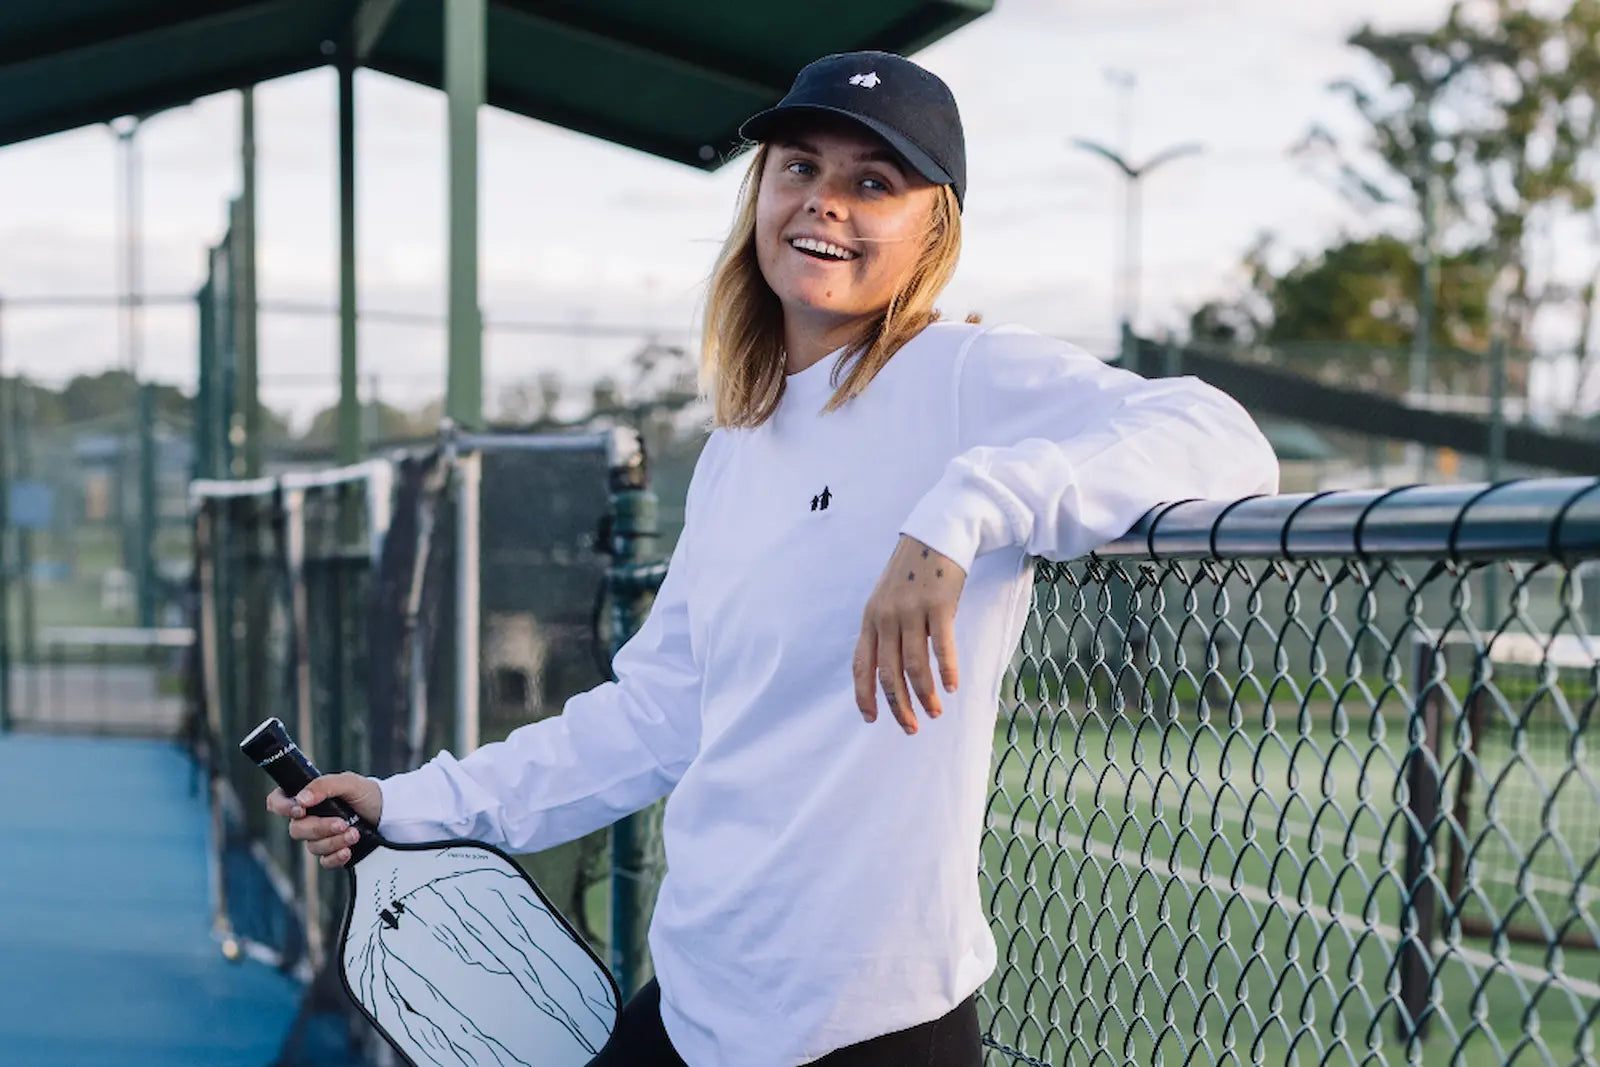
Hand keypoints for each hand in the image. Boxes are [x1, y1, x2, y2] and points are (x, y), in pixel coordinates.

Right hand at [265, 772, 383, 868]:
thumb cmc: (367, 794)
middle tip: (342, 822)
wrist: (389, 813)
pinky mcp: (332, 852)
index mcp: (308, 797)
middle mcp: (310, 817)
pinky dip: (336, 857)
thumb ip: (323, 785)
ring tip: (354, 833)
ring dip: (334, 841)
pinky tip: (348, 850)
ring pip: (312, 847)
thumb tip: (301, 799)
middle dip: (320, 827)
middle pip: (296, 830)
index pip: (278, 802)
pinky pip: (324, 862)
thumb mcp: (349, 782)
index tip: (301, 809)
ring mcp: (320, 836)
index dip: (282, 807)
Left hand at [853, 535, 965, 733]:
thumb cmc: (914, 571)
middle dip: (898, 705)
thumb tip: (892, 669)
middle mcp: (886, 617)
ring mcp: (911, 611)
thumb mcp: (888, 599)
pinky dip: (946, 671)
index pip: (861, 664)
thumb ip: (887, 630)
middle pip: (888, 672)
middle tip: (910, 727)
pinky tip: (952, 687)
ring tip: (935, 712)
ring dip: (925, 694)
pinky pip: (942, 646)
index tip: (871, 719)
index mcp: (871, 618)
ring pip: (914, 665)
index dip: (864, 695)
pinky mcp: (938, 605)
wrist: (936, 534)